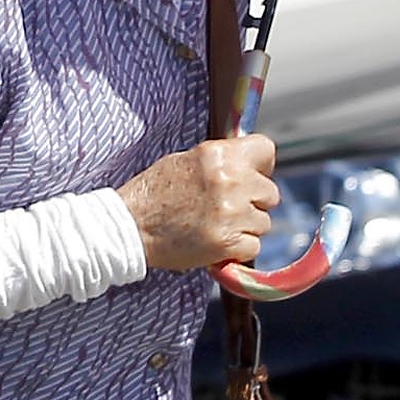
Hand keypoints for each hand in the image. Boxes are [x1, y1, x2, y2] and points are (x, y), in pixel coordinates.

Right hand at [119, 135, 277, 270]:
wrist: (129, 227)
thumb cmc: (153, 193)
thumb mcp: (186, 161)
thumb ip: (221, 161)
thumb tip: (249, 165)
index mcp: (219, 155)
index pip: (266, 150)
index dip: (261, 166)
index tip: (254, 175)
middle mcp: (230, 181)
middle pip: (270, 193)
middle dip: (254, 201)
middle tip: (227, 207)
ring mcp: (231, 214)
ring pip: (264, 222)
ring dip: (245, 227)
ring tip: (215, 225)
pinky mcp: (227, 243)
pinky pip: (253, 246)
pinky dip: (237, 249)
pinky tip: (215, 241)